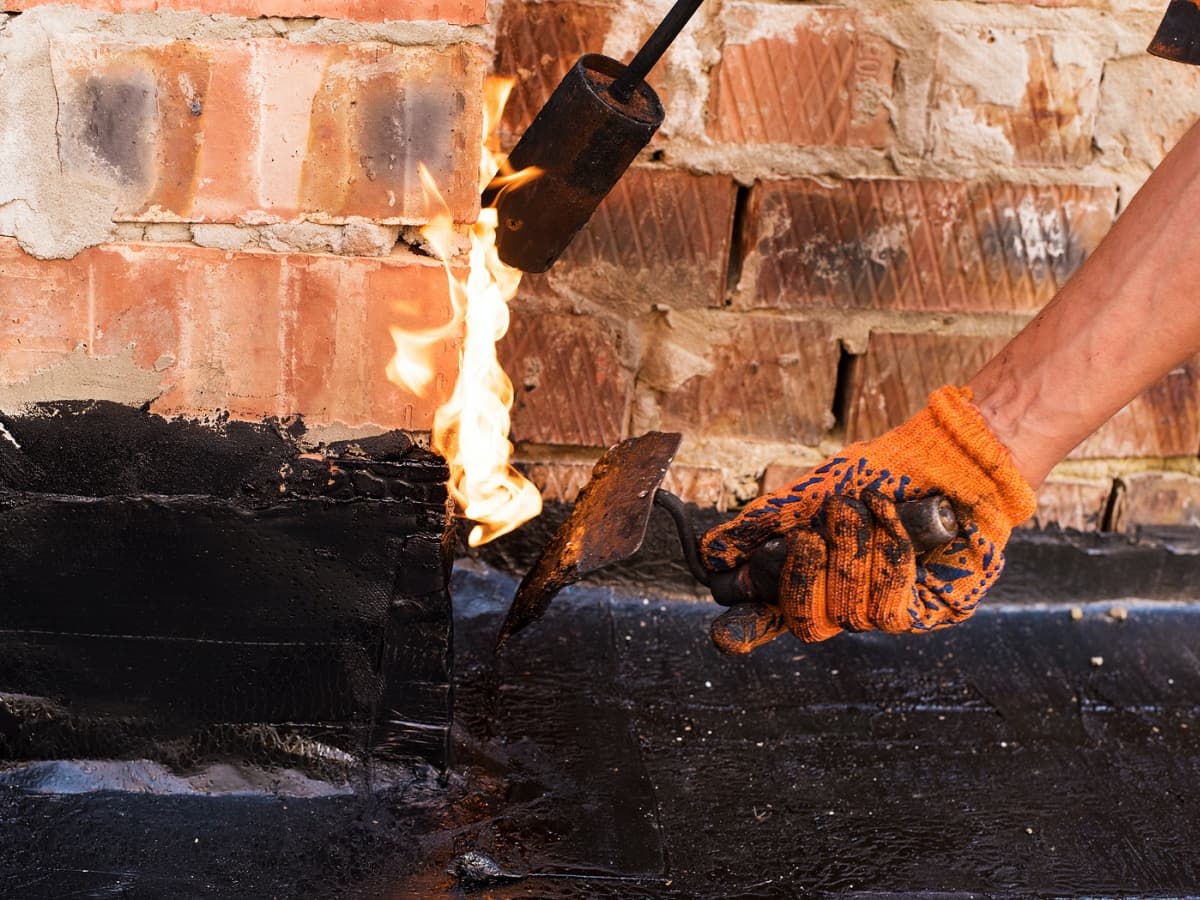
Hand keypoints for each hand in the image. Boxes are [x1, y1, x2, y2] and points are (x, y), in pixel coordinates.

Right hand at [701, 386, 1036, 646]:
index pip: (771, 617)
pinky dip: (886, 557)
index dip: (745, 631)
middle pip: (805, 626)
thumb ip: (761, 524)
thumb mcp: (809, 493)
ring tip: (861, 508)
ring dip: (851, 551)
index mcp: (812, 576)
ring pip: (849, 614)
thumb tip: (711, 556)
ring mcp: (885, 609)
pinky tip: (890, 520)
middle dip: (802, 579)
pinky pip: (889, 608)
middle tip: (808, 538)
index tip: (723, 634)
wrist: (945, 456)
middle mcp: (844, 599)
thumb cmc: (879, 473)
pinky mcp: (926, 611)